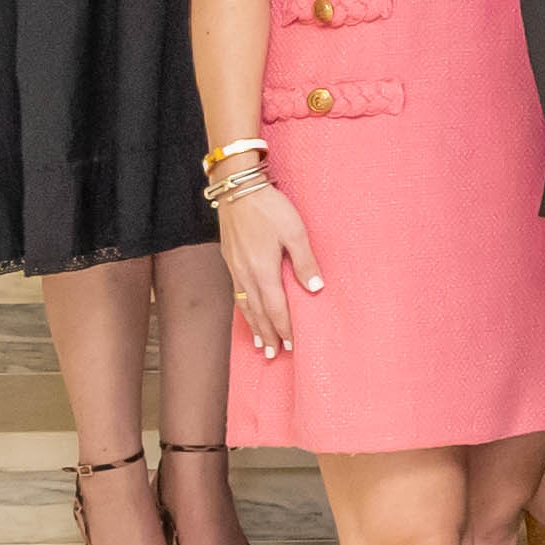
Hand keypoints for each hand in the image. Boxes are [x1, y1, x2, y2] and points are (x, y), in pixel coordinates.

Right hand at [214, 178, 317, 360]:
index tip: (292, 344)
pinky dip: (243, 309)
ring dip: (254, 325)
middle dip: (267, 334)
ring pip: (245, 305)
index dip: (284, 327)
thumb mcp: (295, 231)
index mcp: (263, 270)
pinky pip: (237, 293)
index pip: (276, 308)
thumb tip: (315, 288)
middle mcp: (246, 274)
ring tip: (260, 343)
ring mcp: (235, 268)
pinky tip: (247, 312)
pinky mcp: (230, 260)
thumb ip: (305, 261)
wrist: (237, 190)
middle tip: (273, 354)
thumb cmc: (269, 208)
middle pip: (258, 312)